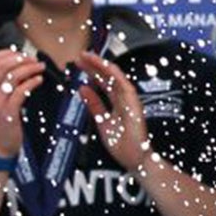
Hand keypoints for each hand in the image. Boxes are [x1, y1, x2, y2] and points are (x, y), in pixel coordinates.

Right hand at [0, 50, 43, 158]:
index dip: (8, 54)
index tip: (21, 54)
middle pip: (3, 66)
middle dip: (21, 59)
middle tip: (33, 60)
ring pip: (13, 77)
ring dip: (30, 68)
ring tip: (39, 68)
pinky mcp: (8, 112)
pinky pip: (21, 91)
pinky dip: (32, 82)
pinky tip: (39, 80)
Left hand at [77, 50, 148, 171]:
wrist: (135, 160)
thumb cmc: (123, 144)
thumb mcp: (101, 122)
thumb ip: (94, 105)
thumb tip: (82, 89)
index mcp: (116, 102)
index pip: (102, 83)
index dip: (91, 71)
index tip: (79, 63)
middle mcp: (123, 99)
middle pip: (108, 77)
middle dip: (94, 65)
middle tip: (80, 56)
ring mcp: (130, 101)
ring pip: (116, 78)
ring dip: (103, 66)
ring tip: (89, 57)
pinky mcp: (135, 106)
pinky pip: (125, 87)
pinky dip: (116, 76)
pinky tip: (106, 68)